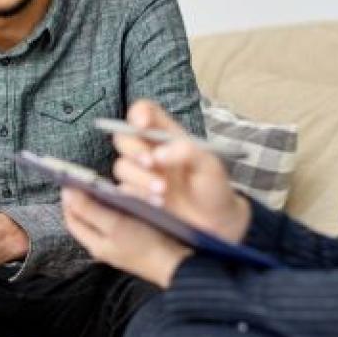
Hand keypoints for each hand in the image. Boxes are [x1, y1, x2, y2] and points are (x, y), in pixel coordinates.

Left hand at [62, 187, 191, 287]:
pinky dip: (118, 208)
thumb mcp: (115, 225)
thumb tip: (67, 193)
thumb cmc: (147, 246)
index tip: (70, 179)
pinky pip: (119, 221)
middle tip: (87, 179)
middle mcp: (104, 246)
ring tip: (105, 186)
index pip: (72, 218)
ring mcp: (119, 245)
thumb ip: (89, 209)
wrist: (179, 264)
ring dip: (102, 202)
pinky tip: (126, 199)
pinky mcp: (134, 242)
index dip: (69, 198)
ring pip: (103, 218)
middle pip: (86, 218)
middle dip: (84, 199)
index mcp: (95, 244)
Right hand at [113, 99, 250, 243]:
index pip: (145, 113)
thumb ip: (188, 152)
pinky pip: (123, 191)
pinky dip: (138, 195)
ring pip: (121, 166)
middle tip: (151, 163)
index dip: (139, 113)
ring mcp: (141, 174)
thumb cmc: (213, 187)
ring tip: (162, 191)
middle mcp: (149, 151)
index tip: (142, 125)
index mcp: (167, 135)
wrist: (215, 223)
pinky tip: (156, 203)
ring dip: (139, 177)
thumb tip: (159, 154)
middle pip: (124, 138)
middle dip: (135, 150)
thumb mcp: (209, 166)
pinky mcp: (136, 196)